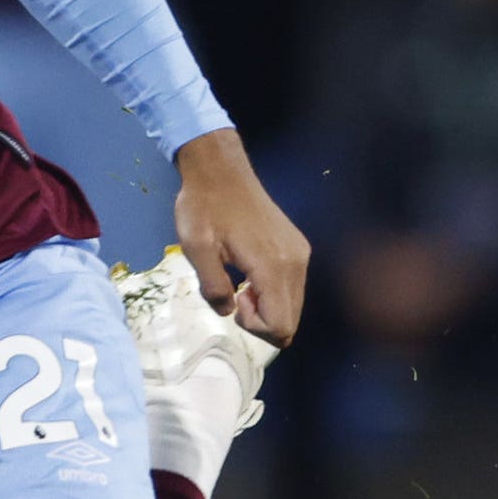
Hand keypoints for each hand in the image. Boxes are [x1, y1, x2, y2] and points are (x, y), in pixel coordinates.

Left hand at [172, 129, 308, 341]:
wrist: (221, 170)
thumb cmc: (204, 207)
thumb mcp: (197, 250)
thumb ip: (213, 288)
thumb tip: (228, 312)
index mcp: (273, 266)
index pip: (281, 325)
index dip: (255, 328)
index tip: (233, 300)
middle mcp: (296, 262)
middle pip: (291, 321)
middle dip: (261, 321)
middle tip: (234, 295)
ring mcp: (300, 254)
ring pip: (294, 306)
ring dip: (267, 308)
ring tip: (240, 283)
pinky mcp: (298, 247)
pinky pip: (293, 288)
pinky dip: (273, 294)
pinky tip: (250, 274)